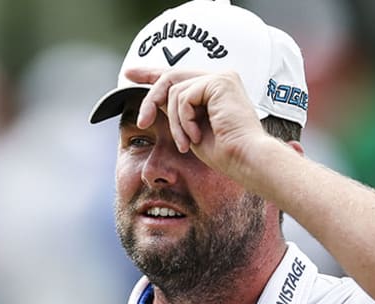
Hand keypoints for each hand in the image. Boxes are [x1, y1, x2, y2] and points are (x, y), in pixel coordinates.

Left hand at [125, 68, 267, 182]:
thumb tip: (155, 100)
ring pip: (175, 91)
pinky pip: (184, 97)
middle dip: (150, 98)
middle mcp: (219, 78)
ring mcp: (221, 77)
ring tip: (186, 142)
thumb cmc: (224, 152)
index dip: (150, 73)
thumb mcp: (191, 128)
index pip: (178, 74)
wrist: (245, 159)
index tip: (129, 73)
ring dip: (174, 122)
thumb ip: (176, 110)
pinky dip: (184, 120)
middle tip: (142, 122)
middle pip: (170, 77)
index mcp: (215, 88)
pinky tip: (196, 135)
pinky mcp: (219, 81)